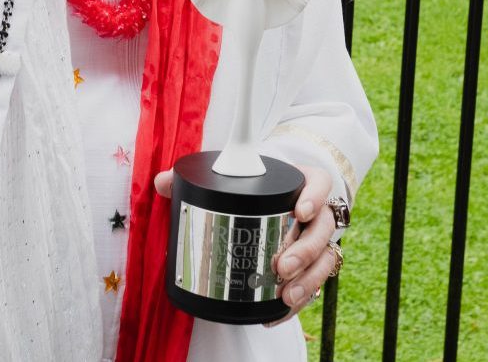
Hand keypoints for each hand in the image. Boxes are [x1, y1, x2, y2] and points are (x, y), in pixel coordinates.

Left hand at [154, 164, 337, 325]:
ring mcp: (317, 239)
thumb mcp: (229, 177)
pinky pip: (316, 283)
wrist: (270, 203)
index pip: (319, 183)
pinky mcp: (313, 264)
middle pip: (323, 228)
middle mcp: (314, 211)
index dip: (314, 196)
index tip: (298, 210)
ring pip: (325, 258)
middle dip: (306, 250)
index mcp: (300, 182)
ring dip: (308, 279)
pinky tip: (279, 311)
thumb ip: (193, 176)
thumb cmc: (251, 187)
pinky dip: (301, 299)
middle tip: (281, 266)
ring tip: (285, 294)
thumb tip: (161, 182)